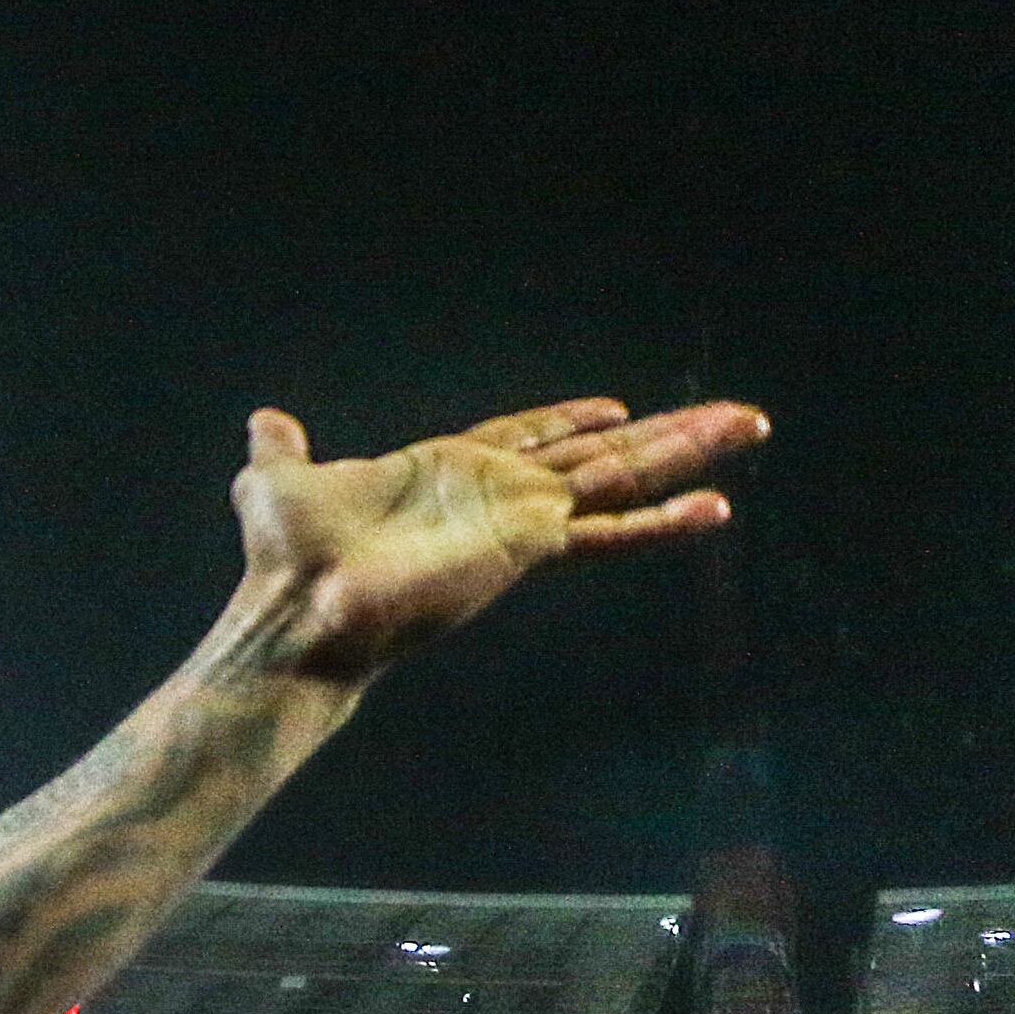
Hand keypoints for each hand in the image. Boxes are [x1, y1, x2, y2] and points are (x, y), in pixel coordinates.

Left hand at [230, 397, 767, 687]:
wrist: (299, 607)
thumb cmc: (287, 556)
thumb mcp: (277, 481)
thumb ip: (282, 449)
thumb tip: (264, 422)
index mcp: (449, 472)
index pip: (525, 437)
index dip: (566, 419)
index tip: (612, 407)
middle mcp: (498, 495)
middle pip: (597, 454)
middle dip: (664, 433)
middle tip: (731, 413)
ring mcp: (521, 521)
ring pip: (622, 477)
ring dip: (687, 452)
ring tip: (750, 424)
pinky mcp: (530, 546)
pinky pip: (610, 528)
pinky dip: (664, 521)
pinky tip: (716, 507)